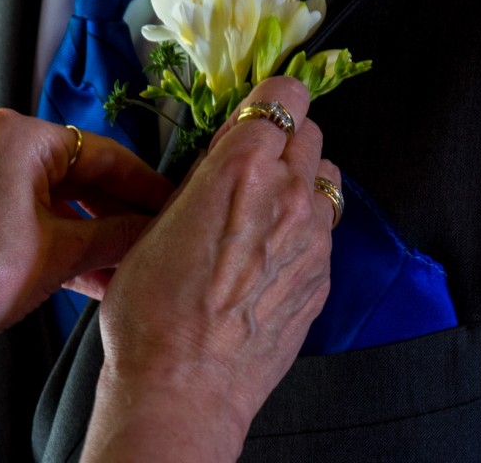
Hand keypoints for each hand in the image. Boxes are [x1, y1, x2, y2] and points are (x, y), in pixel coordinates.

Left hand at [0, 110, 171, 423]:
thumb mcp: (63, 254)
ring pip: (50, 193)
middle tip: (151, 235)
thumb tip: (156, 230)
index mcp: (19, 136)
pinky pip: (22, 205)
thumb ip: (117, 235)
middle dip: (114, 212)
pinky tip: (85, 268)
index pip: (103, 155)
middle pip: (75, 173)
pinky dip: (53, 232)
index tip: (171, 203)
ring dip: (87, 229)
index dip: (144, 185)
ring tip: (122, 263)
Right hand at [84, 77, 338, 460]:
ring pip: (326, 179)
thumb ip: (205, 178)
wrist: (184, 386)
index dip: (270, 99)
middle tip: (257, 162)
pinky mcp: (323, 275)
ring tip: (269, 207)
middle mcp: (287, 195)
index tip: (258, 112)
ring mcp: (313, 238)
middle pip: (311, 132)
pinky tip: (274, 254)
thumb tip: (226, 153)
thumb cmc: (154, 313)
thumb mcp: (159, 223)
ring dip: (303, 180)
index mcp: (240, 169)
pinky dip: (306, 228)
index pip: (283, 95)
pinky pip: (325, 231)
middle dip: (285, 138)